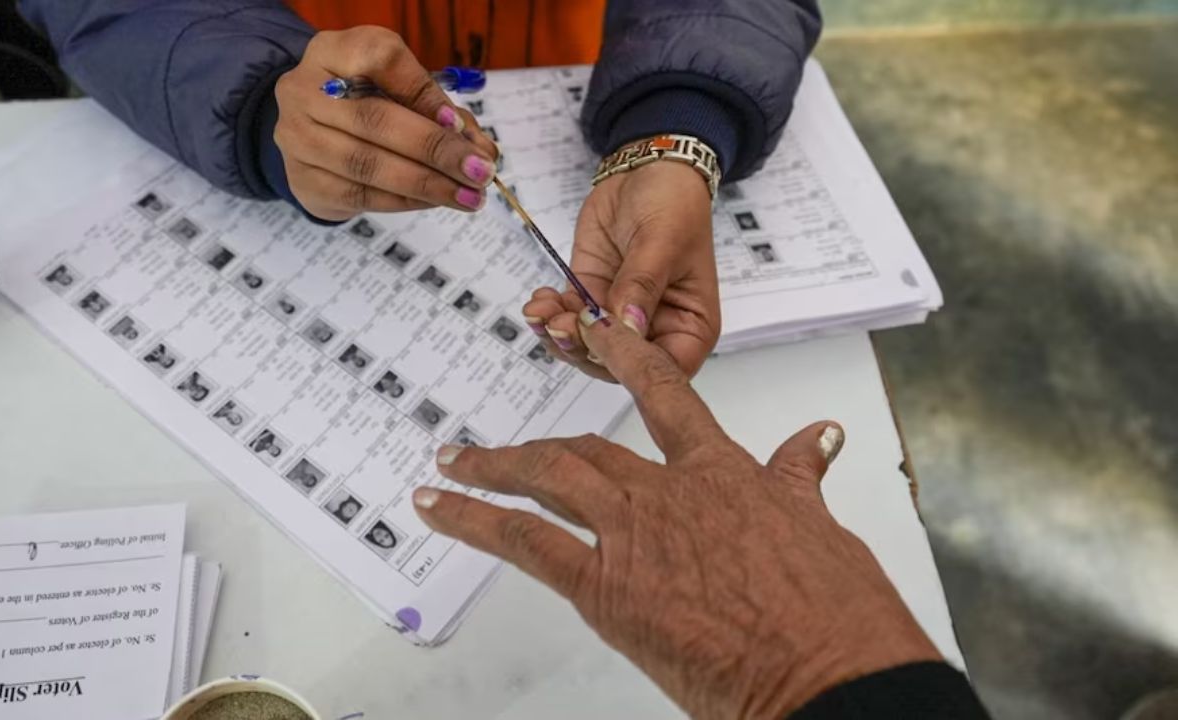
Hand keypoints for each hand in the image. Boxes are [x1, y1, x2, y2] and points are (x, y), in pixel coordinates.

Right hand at [273, 27, 497, 220]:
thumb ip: (437, 108)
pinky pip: (361, 196)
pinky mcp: (303, 181)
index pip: (382, 59)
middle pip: (375, 119)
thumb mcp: (397, 87)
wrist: (312, 133)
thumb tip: (479, 149)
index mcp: (331, 52)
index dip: (424, 94)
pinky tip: (435, 201)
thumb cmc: (366, 102)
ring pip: (368, 165)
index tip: (461, 125)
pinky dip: (405, 201)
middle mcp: (303, 91)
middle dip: (436, 149)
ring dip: (427, 184)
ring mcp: (296, 139)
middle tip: (480, 171)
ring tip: (468, 196)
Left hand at [412, 312, 940, 717]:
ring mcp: (633, 535)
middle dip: (531, 446)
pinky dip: (476, 520)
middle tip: (489, 443)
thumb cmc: (835, 615)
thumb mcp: (823, 529)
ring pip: (547, 480)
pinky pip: (526, 542)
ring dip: (491, 468)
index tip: (600, 331)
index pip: (666, 393)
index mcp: (722, 472)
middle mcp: (667, 492)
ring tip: (451, 463)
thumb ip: (801, 476)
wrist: (827, 673)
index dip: (627, 356)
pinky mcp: (606, 588)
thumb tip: (819, 436)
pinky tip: (442, 509)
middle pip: (584, 449)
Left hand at [523, 161, 719, 380]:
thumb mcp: (661, 242)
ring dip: (558, 334)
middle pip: (617, 363)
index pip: (663, 368)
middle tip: (559, 326)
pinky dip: (549, 315)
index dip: (632, 367)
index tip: (601, 346)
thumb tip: (626, 326)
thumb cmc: (674, 203)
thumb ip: (641, 286)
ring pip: (586, 345)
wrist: (646, 168)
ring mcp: (619, 313)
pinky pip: (568, 318)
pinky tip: (539, 300)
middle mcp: (655, 328)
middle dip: (583, 349)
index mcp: (690, 325)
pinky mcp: (591, 295)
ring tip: (542, 311)